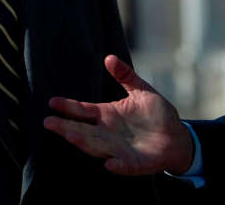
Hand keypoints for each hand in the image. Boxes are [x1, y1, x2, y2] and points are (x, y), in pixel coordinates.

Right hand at [43, 54, 193, 174]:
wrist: (176, 138)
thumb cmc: (156, 114)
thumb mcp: (141, 91)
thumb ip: (126, 76)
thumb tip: (108, 57)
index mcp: (108, 115)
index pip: (83, 111)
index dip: (68, 107)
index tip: (52, 102)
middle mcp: (108, 133)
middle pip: (82, 130)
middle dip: (65, 127)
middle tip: (47, 122)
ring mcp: (119, 149)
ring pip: (96, 147)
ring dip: (83, 143)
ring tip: (70, 136)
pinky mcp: (134, 163)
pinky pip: (124, 165)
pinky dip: (117, 166)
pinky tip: (109, 164)